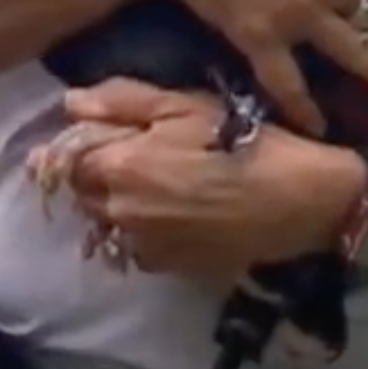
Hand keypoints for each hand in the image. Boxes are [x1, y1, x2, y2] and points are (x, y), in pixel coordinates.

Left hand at [41, 80, 364, 284]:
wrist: (301, 199)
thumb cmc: (243, 141)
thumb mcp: (185, 105)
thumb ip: (122, 102)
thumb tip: (69, 103)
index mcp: (117, 168)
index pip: (66, 161)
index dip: (74, 147)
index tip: (90, 139)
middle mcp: (120, 212)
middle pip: (83, 195)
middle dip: (94, 177)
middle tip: (128, 159)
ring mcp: (142, 244)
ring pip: (108, 222)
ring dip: (117, 205)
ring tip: (152, 187)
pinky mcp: (167, 266)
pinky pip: (136, 246)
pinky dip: (142, 231)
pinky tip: (172, 214)